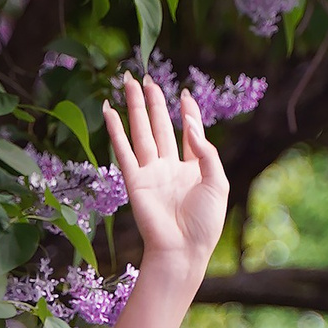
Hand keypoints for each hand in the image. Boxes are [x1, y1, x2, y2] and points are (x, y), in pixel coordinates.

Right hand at [102, 75, 228, 274]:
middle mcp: (169, 167)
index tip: (184, 94)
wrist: (183, 250)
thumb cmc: (205, 223)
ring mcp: (150, 172)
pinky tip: (110, 111)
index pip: (189, 133)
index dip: (187, 113)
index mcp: (193, 168)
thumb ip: (205, 151)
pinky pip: (123, 150)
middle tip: (145, 78)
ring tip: (129, 82)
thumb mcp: (217, 183)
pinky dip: (115, 130)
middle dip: (154, 102)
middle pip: (159, 126)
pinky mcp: (134, 180)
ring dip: (135, 107)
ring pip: (141, 131)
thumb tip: (188, 123)